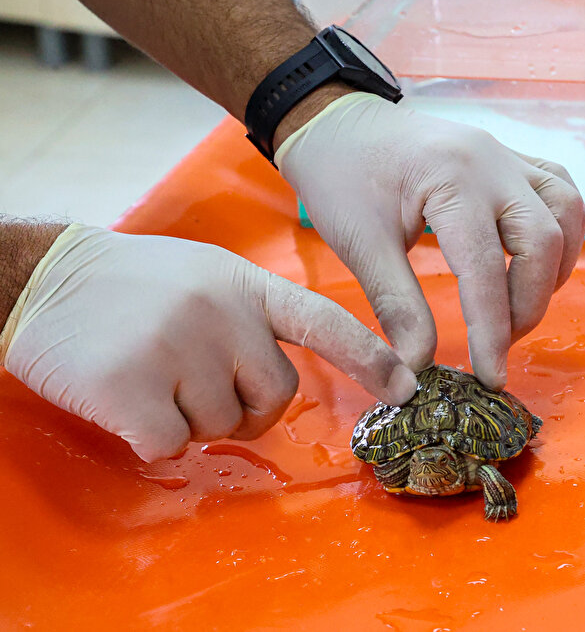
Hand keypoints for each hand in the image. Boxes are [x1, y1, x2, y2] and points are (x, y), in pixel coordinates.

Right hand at [0, 226, 407, 461]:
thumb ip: (254, 316)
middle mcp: (221, 313)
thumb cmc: (132, 285)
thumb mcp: (207, 276)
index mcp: (245, 285)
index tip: (407, 387)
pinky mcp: (132, 387)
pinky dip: (151, 436)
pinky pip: (172, 444)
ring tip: (152, 374)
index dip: (371, 357)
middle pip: (276, 394)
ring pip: (221, 425)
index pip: (325, 321)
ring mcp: (177, 348)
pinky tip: (125, 397)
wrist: (41, 280)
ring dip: (191, 417)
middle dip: (246, 406)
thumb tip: (290, 376)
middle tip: (198, 384)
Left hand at [275, 93, 584, 389]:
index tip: (490, 376)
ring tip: (519, 307)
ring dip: (553, 269)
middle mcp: (493, 163)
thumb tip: (417, 368)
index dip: (492, 330)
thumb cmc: (342, 176)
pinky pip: (560, 192)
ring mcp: (508, 157)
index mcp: (451, 179)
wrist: (339, 121)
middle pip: (543, 242)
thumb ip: (396, 307)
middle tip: (497, 344)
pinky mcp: (512, 159)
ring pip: (565, 214)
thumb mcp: (360, 244)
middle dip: (528, 305)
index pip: (486, 268)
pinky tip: (539, 264)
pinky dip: (561, 233)